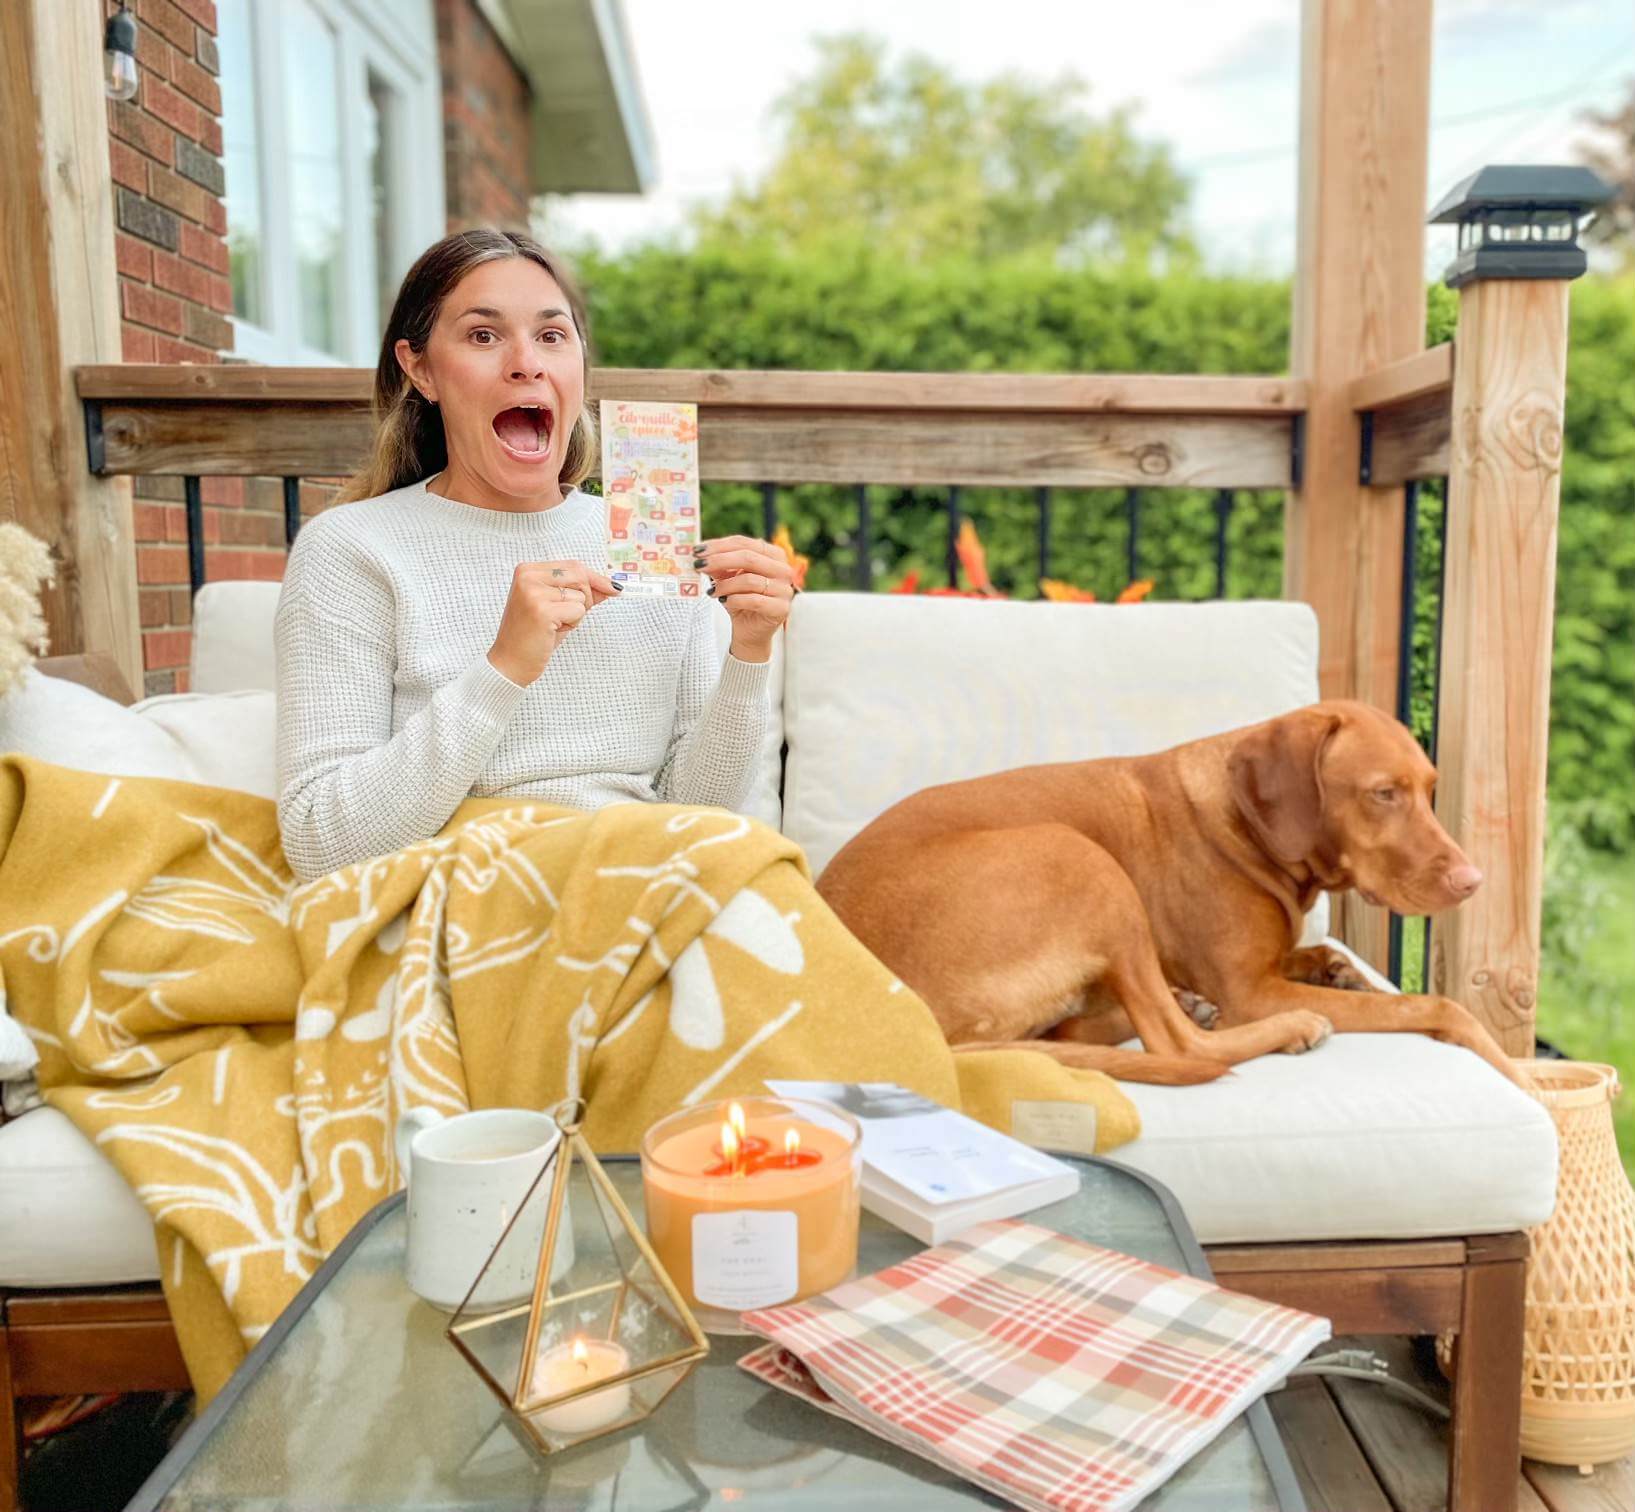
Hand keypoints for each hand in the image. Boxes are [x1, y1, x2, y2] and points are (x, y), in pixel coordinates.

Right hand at [487, 560, 618, 685]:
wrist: (510, 662)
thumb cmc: (534, 636)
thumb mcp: (558, 608)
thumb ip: (580, 594)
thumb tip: (610, 587)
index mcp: (527, 570)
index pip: (573, 565)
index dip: (595, 579)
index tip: (615, 588)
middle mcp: (528, 577)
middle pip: (580, 576)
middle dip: (585, 598)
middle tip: (566, 617)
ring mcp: (533, 592)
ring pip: (581, 596)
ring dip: (576, 615)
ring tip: (553, 625)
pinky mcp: (542, 610)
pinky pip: (578, 611)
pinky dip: (573, 623)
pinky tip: (553, 631)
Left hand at [694, 535, 794, 660]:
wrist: (749, 630)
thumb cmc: (740, 599)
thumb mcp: (727, 579)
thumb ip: (719, 566)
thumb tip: (701, 556)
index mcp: (773, 555)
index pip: (744, 543)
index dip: (719, 545)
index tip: (698, 551)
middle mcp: (783, 569)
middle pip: (748, 557)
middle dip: (719, 560)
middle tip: (698, 565)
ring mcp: (785, 589)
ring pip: (750, 580)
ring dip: (725, 585)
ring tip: (711, 591)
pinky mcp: (781, 609)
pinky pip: (754, 600)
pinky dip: (734, 600)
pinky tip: (723, 601)